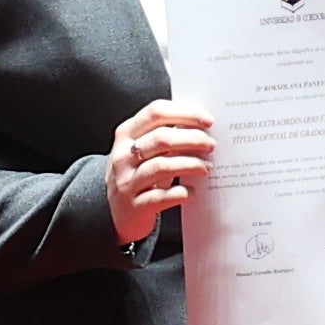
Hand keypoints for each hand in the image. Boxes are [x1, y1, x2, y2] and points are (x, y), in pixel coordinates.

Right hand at [108, 99, 213, 244]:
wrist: (113, 212)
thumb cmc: (135, 176)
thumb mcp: (143, 152)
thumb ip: (164, 138)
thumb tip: (199, 127)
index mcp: (126, 135)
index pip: (156, 113)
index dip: (185, 114)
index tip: (207, 120)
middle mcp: (123, 156)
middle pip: (161, 138)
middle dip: (192, 139)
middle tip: (211, 145)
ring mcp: (127, 182)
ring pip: (162, 166)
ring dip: (191, 164)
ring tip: (206, 167)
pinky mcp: (135, 206)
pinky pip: (162, 197)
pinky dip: (181, 193)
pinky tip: (192, 192)